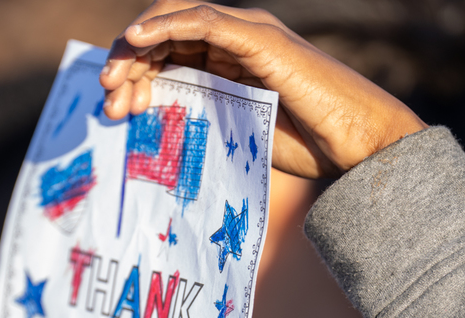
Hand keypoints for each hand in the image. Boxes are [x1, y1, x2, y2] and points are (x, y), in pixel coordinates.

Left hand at [99, 1, 427, 178]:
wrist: (355, 148)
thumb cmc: (307, 146)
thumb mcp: (236, 132)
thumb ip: (203, 116)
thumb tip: (159, 129)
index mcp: (227, 61)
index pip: (167, 51)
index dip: (134, 73)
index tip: (115, 109)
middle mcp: (235, 40)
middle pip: (165, 33)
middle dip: (128, 62)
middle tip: (108, 98)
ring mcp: (249, 35)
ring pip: (178, 21)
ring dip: (138, 48)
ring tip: (115, 80)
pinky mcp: (261, 40)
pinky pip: (206, 22)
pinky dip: (168, 26)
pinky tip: (137, 42)